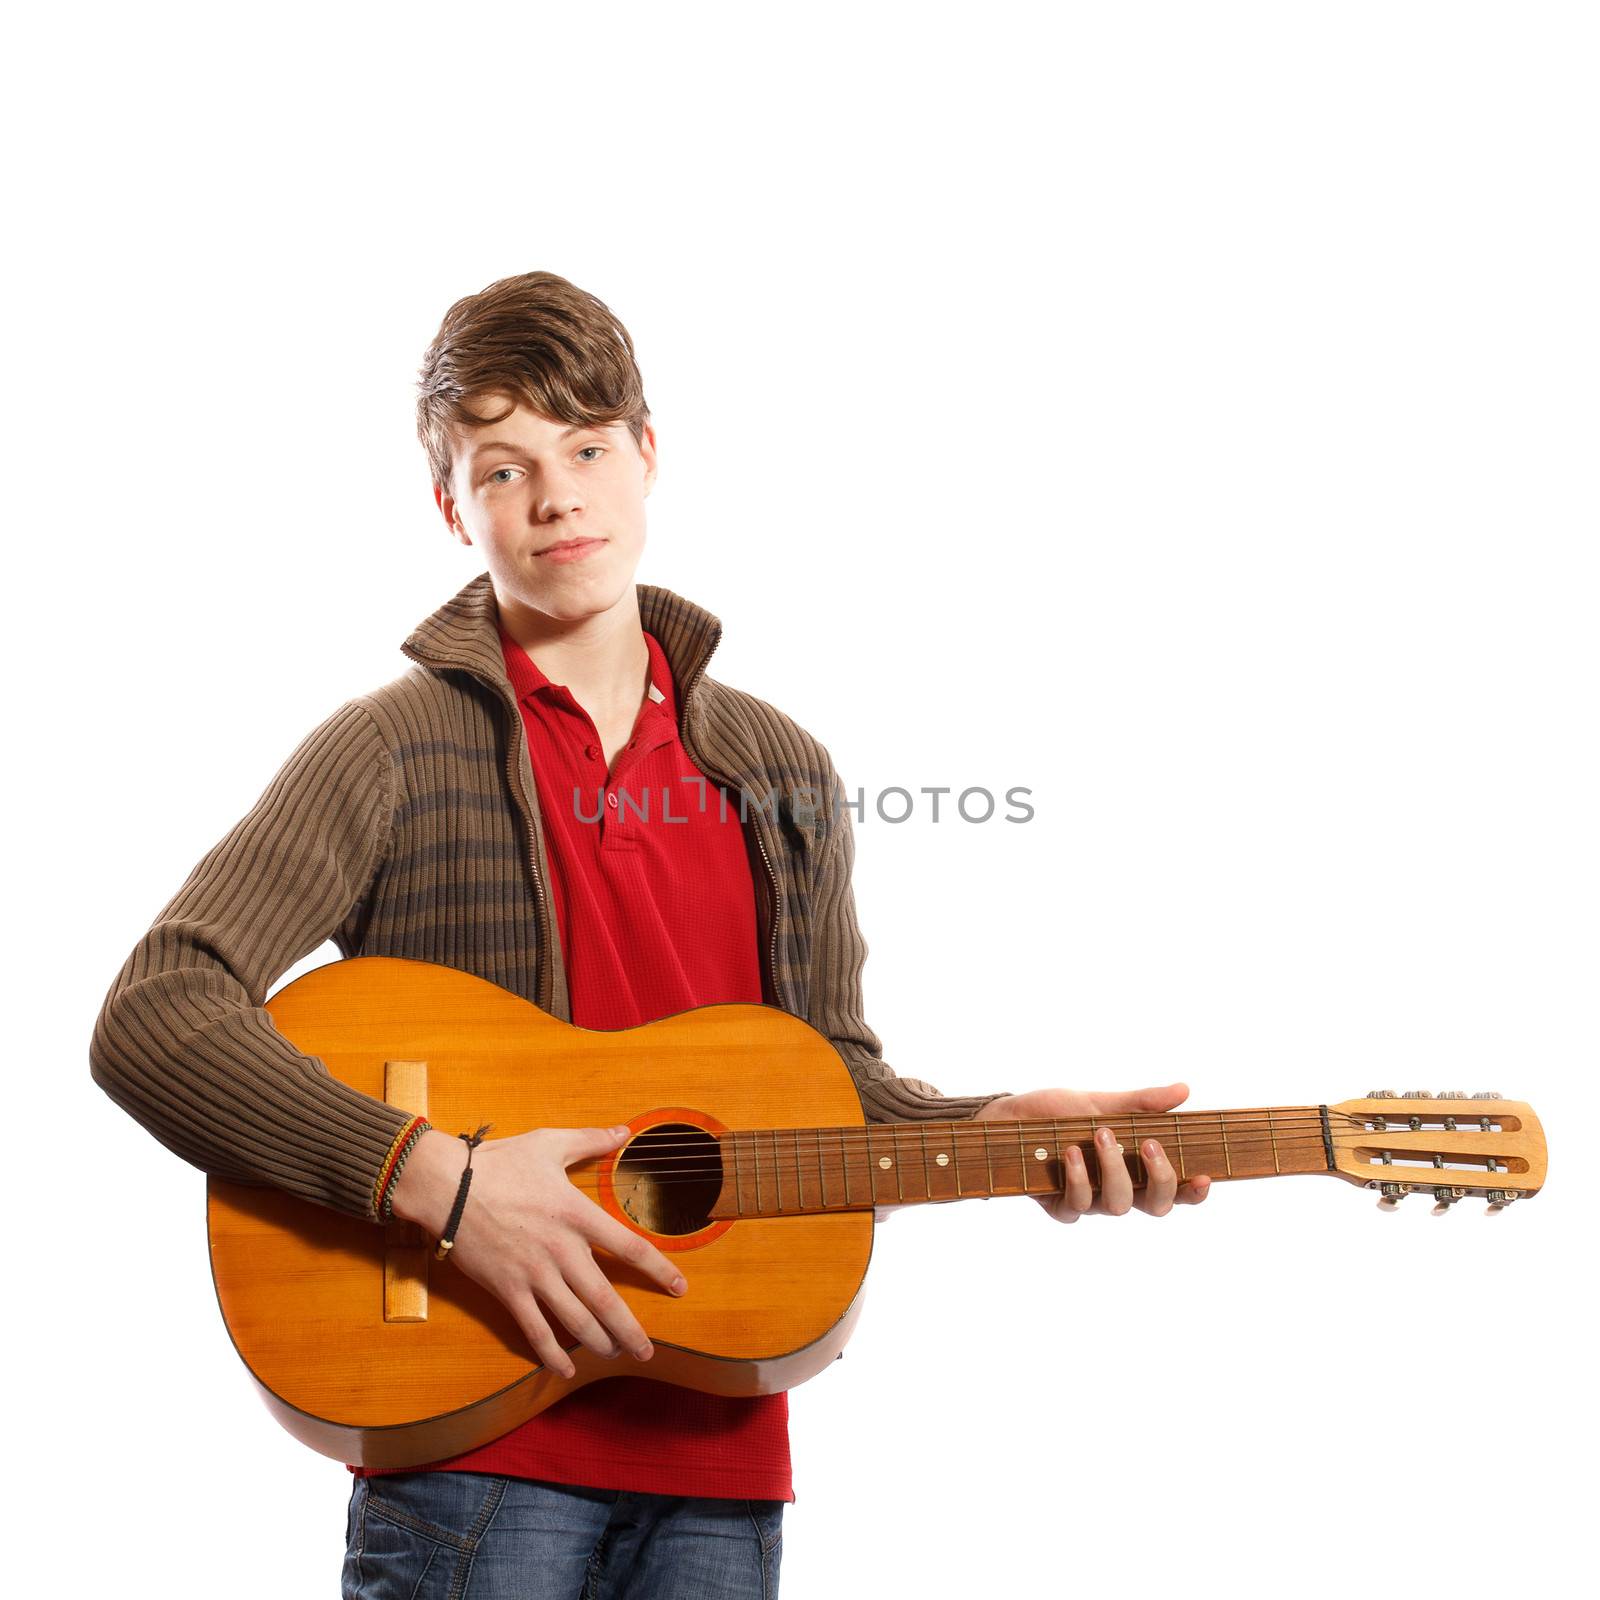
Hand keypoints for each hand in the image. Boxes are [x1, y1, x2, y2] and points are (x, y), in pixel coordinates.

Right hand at [392, 1124, 687, 1377]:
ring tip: (616, 1354)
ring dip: (599, 1342)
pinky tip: (566, 1369)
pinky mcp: (507, 1290)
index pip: (630, 1248)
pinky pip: (534, 1330)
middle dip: (630, 1329)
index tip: (680, 1288)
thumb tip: (624, 1131)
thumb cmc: (499, 1163)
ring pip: (575, 1320)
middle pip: (605, 1299)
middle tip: (647, 1350)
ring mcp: (534, 1275)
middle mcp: (561, 1250)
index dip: (660, 1271)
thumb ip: (591, 1140)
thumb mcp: (549, 1143)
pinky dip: (552, 1353)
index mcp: (577, 1215)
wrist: (446, 1187)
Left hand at [974, 1084, 1211, 1222]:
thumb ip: (1141, 1103)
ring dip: (1114, 1171)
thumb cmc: (1055, 1113)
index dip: (1193, 1192)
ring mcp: (1087, 1200)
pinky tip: (1071, 1153)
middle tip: (1149, 1145)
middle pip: (1155, 1206)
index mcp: (1133, 1168)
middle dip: (1160, 1179)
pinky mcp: (1056, 1204)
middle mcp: (1115, 1189)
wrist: (1007, 1117)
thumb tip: (1185, 1089)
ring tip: (1101, 1135)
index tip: (1206, 1177)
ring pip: (1117, 1206)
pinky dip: (1077, 1179)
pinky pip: (1076, 1206)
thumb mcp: (1101, 1102)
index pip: (1173, 1190)